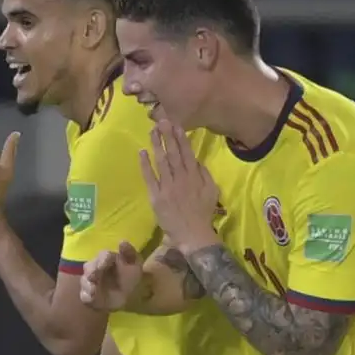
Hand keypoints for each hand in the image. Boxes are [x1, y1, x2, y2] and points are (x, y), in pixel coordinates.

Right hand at [79, 241, 142, 311]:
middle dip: (91, 271)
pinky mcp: (87, 294)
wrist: (127, 296)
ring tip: (93, 289)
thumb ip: (130, 253)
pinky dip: (86, 296)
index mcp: (107, 259)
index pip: (103, 255)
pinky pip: (84, 295)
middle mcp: (95, 268)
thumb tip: (121, 242)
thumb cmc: (130, 277)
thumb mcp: (135, 265)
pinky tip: (91, 297)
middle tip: (93, 277)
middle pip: (89, 267)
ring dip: (87, 284)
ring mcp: (90, 282)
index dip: (103, 260)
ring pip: (84, 280)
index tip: (103, 266)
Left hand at [139, 120, 219, 249]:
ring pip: (161, 162)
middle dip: (167, 135)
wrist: (193, 235)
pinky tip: (142, 152)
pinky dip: (145, 165)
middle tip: (161, 120)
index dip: (180, 137)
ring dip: (156, 145)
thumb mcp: (212, 191)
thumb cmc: (203, 213)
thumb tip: (197, 160)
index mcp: (195, 176)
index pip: (186, 152)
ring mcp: (167, 187)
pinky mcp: (156, 197)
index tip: (176, 124)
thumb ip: (205, 174)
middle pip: (173, 153)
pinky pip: (150, 178)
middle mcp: (181, 178)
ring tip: (152, 131)